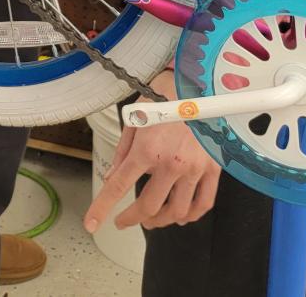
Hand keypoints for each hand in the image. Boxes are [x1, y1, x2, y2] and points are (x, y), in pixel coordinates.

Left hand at [84, 73, 220, 232]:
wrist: (198, 83)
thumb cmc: (164, 96)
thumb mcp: (135, 118)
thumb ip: (123, 151)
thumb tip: (114, 176)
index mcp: (146, 148)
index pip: (118, 185)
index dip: (102, 208)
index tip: (92, 223)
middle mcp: (170, 163)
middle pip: (149, 206)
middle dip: (133, 219)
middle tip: (125, 221)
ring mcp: (194, 168)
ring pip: (176, 211)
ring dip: (160, 221)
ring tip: (152, 220)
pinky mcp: (212, 168)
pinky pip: (203, 203)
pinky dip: (190, 216)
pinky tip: (180, 216)